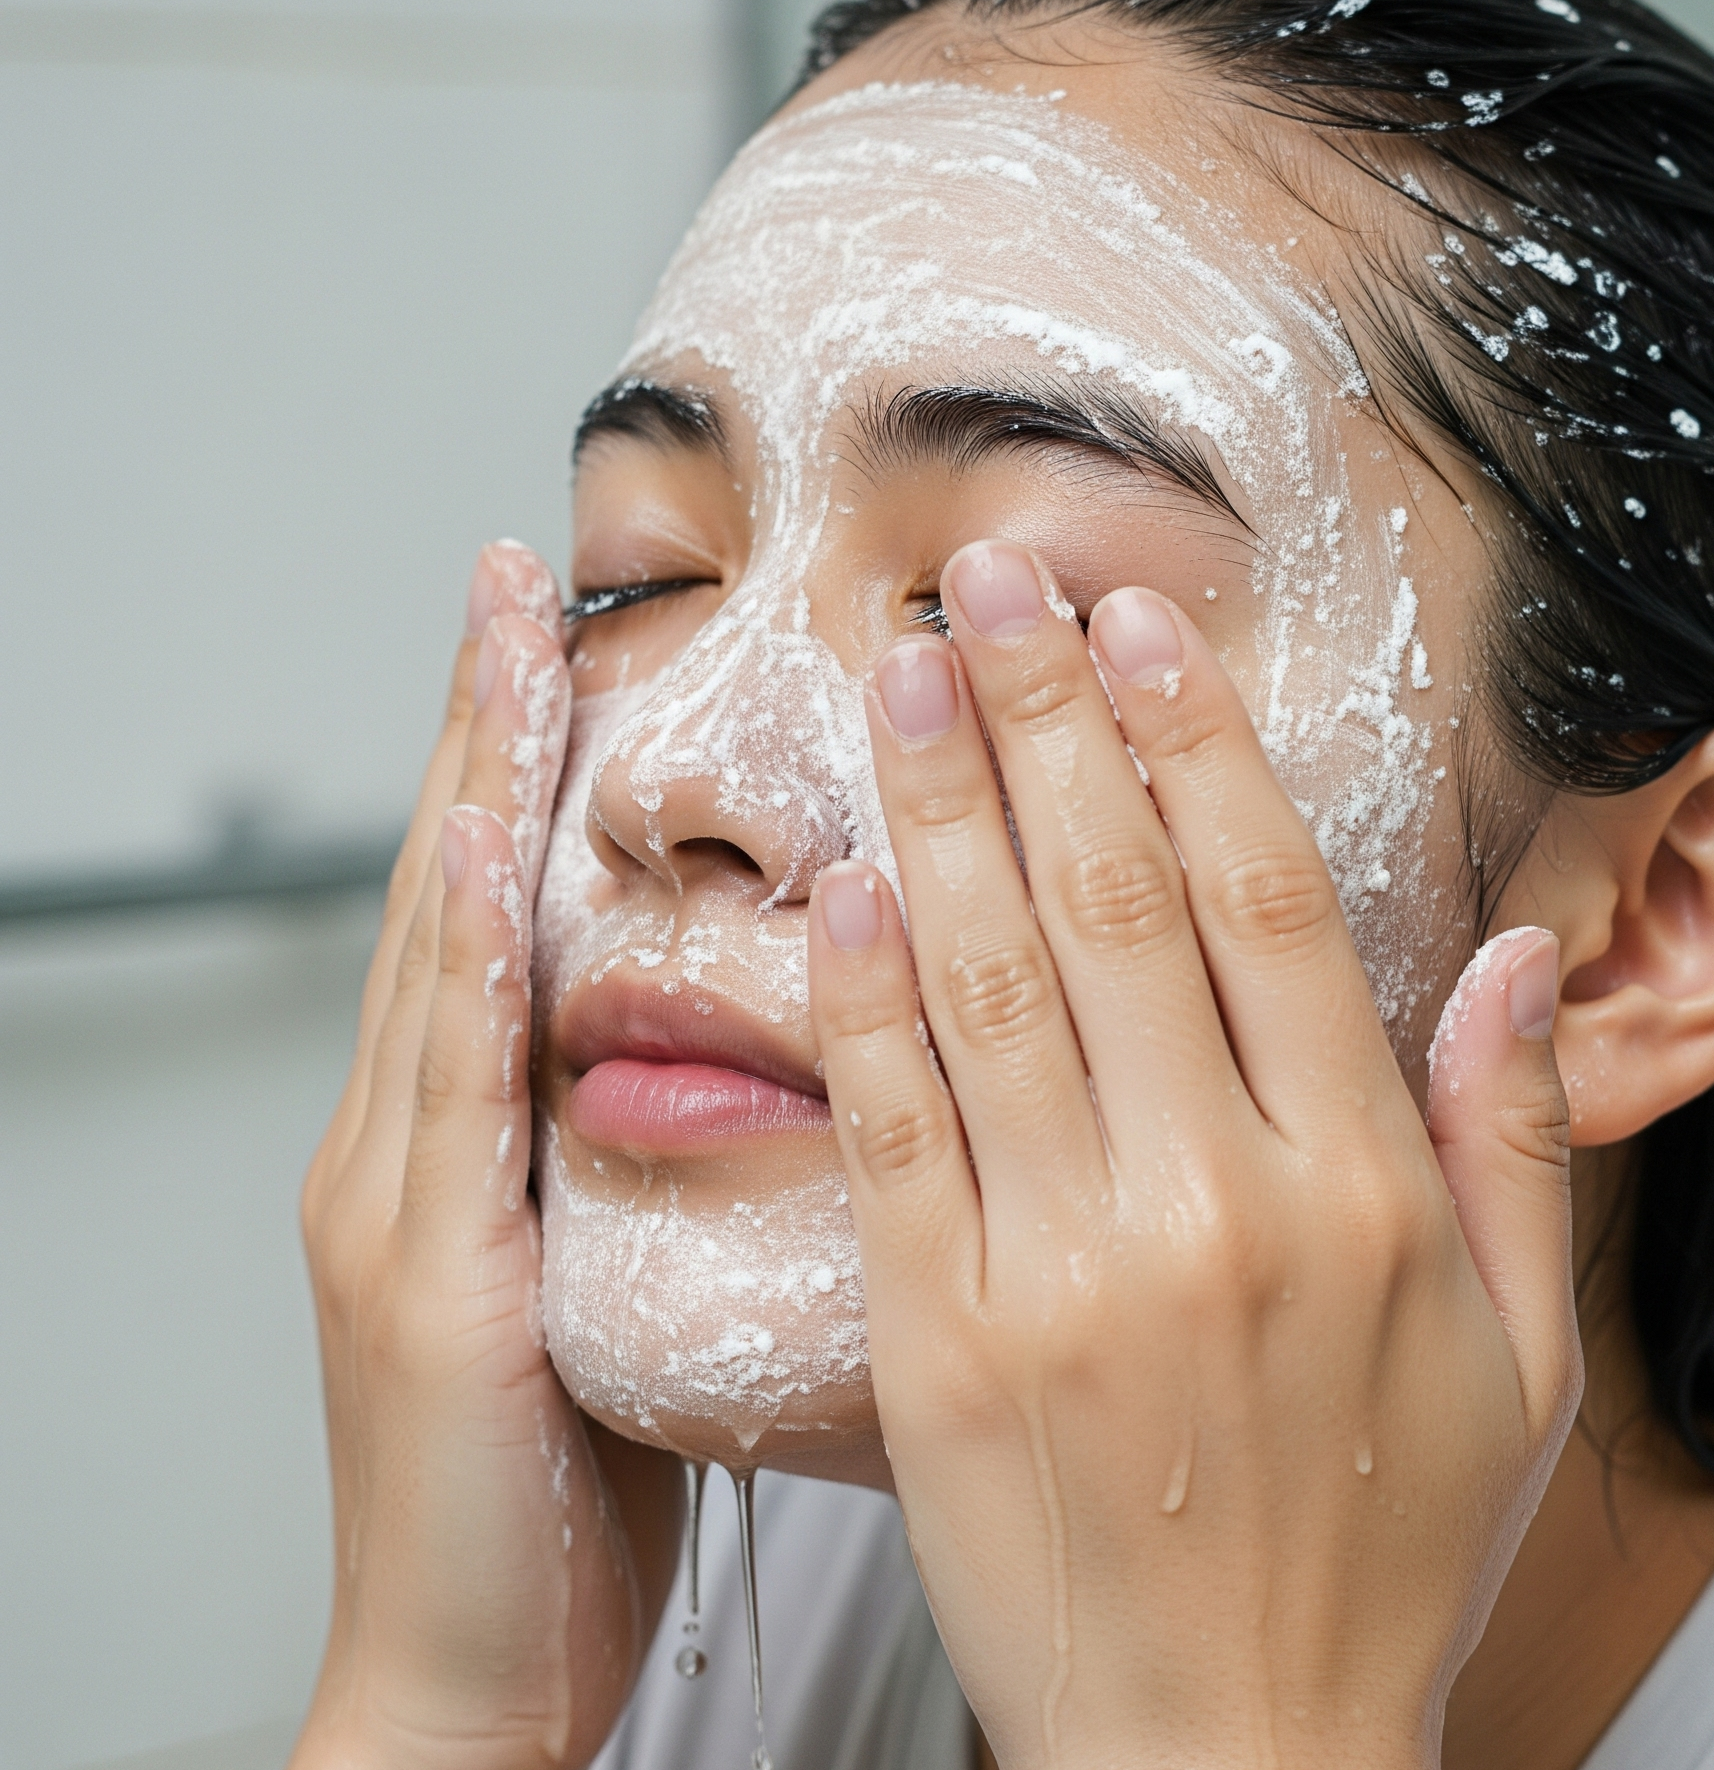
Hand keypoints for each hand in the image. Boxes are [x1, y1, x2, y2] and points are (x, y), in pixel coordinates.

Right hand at [294, 543, 676, 1769]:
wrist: (474, 1683)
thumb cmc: (571, 1502)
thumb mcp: (625, 1290)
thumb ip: (660, 1172)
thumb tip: (792, 1075)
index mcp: (473, 1147)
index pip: (506, 913)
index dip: (523, 766)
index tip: (561, 633)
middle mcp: (415, 1148)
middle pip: (461, 892)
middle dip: (487, 725)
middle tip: (515, 575)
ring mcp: (401, 1206)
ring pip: (443, 955)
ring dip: (471, 788)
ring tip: (500, 639)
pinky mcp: (423, 1282)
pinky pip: (451, 1096)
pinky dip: (458, 963)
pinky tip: (473, 849)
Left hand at [807, 541, 1579, 1769]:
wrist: (1227, 1764)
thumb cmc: (1381, 1557)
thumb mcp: (1523, 1362)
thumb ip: (1519, 1143)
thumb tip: (1516, 952)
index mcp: (1360, 1188)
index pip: (1260, 899)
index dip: (1190, 738)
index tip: (1135, 623)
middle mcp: (1215, 1203)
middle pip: (1113, 895)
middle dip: (1041, 713)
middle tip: (987, 580)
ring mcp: (1067, 1271)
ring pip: (992, 979)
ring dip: (939, 806)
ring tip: (898, 672)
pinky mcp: (943, 1345)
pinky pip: (894, 1133)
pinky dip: (863, 998)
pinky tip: (838, 887)